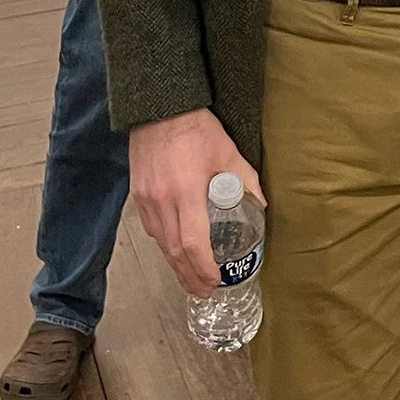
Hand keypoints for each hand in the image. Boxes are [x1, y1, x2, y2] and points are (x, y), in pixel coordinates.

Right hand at [129, 108, 263, 295]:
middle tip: (205, 291)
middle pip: (175, 252)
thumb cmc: (197, 129)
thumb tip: (261, 206)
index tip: (216, 281)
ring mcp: (146, 200)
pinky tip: (176, 252)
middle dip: (190, 277)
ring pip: (161, 244)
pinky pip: (151, 230)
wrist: (159, 108)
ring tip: (192, 278)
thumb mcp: (229, 153)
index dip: (204, 268)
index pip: (193, 243)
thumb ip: (246, 181)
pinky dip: (165, 246)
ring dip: (176, 265)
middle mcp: (163, 201)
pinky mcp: (138, 196)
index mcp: (187, 191)